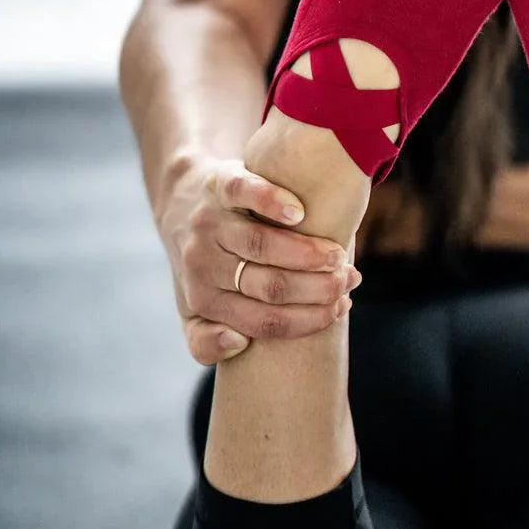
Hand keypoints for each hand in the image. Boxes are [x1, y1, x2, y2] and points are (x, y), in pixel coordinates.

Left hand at [158, 153, 359, 365]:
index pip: (263, 321)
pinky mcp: (218, 185)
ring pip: (260, 244)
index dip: (309, 318)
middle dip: (318, 288)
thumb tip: (238, 343)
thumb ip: (207, 342)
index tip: (340, 307)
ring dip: (307, 253)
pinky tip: (299, 213)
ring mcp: (209, 222)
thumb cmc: (205, 264)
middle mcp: (202, 263)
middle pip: (269, 285)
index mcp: (203, 301)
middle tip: (347, 280)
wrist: (181, 203)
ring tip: (338, 255)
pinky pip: (242, 193)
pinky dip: (271, 202)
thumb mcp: (194, 311)